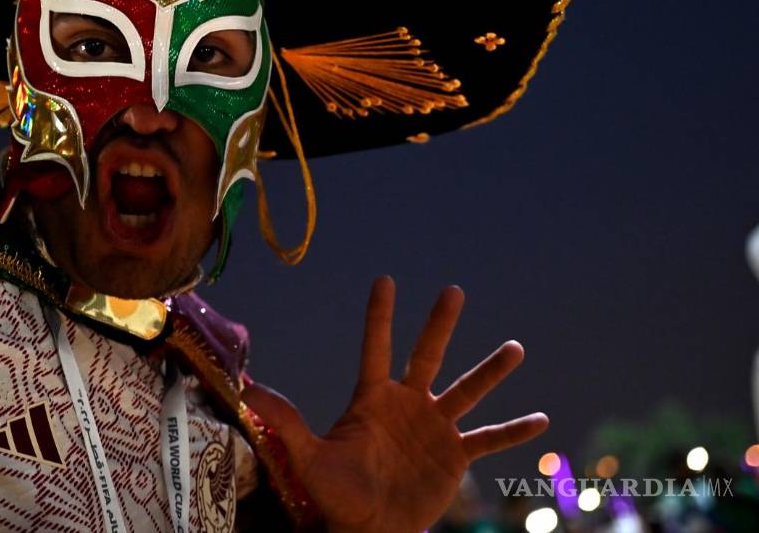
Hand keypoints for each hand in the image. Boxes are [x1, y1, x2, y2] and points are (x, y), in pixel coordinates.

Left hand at [241, 277, 547, 532]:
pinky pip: (488, 440)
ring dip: (490, 371)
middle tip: (453, 289)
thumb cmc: (334, 494)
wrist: (367, 529)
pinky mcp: (454, 457)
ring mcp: (433, 429)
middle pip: (426, 355)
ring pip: (466, 391)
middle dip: (439, 323)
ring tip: (515, 348)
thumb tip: (246, 390)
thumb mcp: (307, 456)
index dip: (379, 316)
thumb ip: (284, 421)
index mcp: (372, 398)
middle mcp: (407, 404)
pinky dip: (514, 431)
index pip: (375, 347)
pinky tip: (542, 419)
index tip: (385, 279)